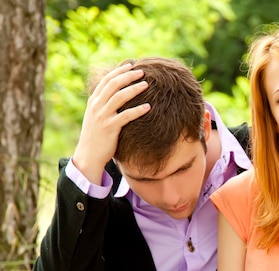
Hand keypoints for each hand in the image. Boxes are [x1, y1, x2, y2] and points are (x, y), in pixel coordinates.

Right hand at [72, 63, 150, 184]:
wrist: (88, 155)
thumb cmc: (96, 136)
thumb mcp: (97, 116)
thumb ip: (105, 104)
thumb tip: (118, 93)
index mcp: (94, 101)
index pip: (106, 80)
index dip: (119, 71)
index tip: (131, 65)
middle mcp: (96, 106)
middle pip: (113, 84)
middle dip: (128, 76)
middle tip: (142, 72)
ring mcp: (102, 116)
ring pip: (119, 97)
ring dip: (134, 89)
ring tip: (146, 85)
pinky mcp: (109, 128)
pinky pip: (126, 116)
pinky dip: (137, 110)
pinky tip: (148, 107)